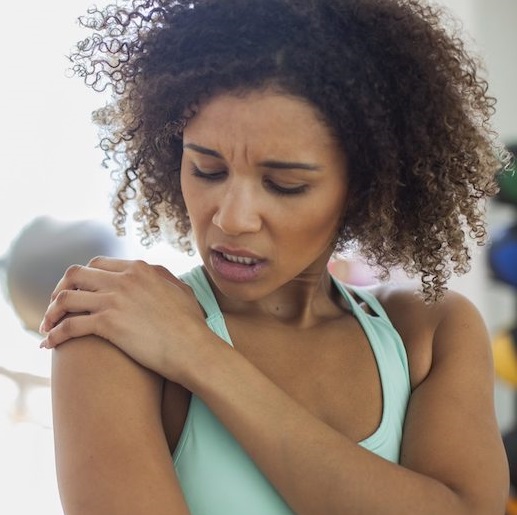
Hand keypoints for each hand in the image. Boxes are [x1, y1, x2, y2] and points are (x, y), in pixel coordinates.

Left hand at [39, 257, 207, 381]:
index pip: (97, 264)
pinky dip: (54, 335)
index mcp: (139, 268)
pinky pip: (69, 326)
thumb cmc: (191, 324)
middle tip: (56, 308)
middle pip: (75, 274)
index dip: (82, 278)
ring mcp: (114, 300)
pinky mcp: (108, 324)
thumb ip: (163, 277)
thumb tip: (153, 274)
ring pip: (66, 299)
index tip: (77, 292)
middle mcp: (123, 279)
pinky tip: (49, 344)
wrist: (194, 348)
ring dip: (51, 313)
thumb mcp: (181, 290)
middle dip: (60, 290)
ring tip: (47, 327)